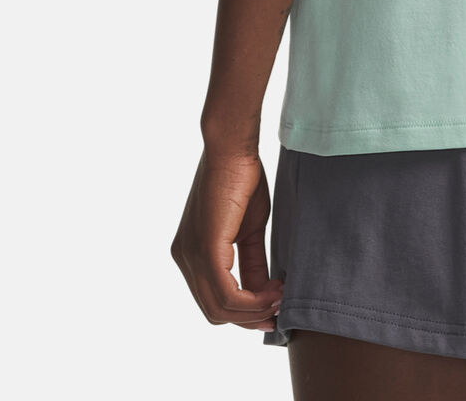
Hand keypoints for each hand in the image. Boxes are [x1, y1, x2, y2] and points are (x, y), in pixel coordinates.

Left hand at [171, 146, 283, 330]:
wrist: (233, 148)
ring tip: (281, 296)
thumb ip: (252, 263)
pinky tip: (275, 290)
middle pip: (214, 311)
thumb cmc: (242, 178)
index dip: (244, 311)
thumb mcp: (249, 230)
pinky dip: (253, 300)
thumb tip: (263, 292)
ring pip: (219, 308)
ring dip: (254, 310)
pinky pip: (226, 294)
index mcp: (191, 254)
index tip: (274, 306)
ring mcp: (191, 256)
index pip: (213, 300)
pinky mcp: (205, 251)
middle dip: (249, 317)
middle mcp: (184, 258)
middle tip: (280, 309)